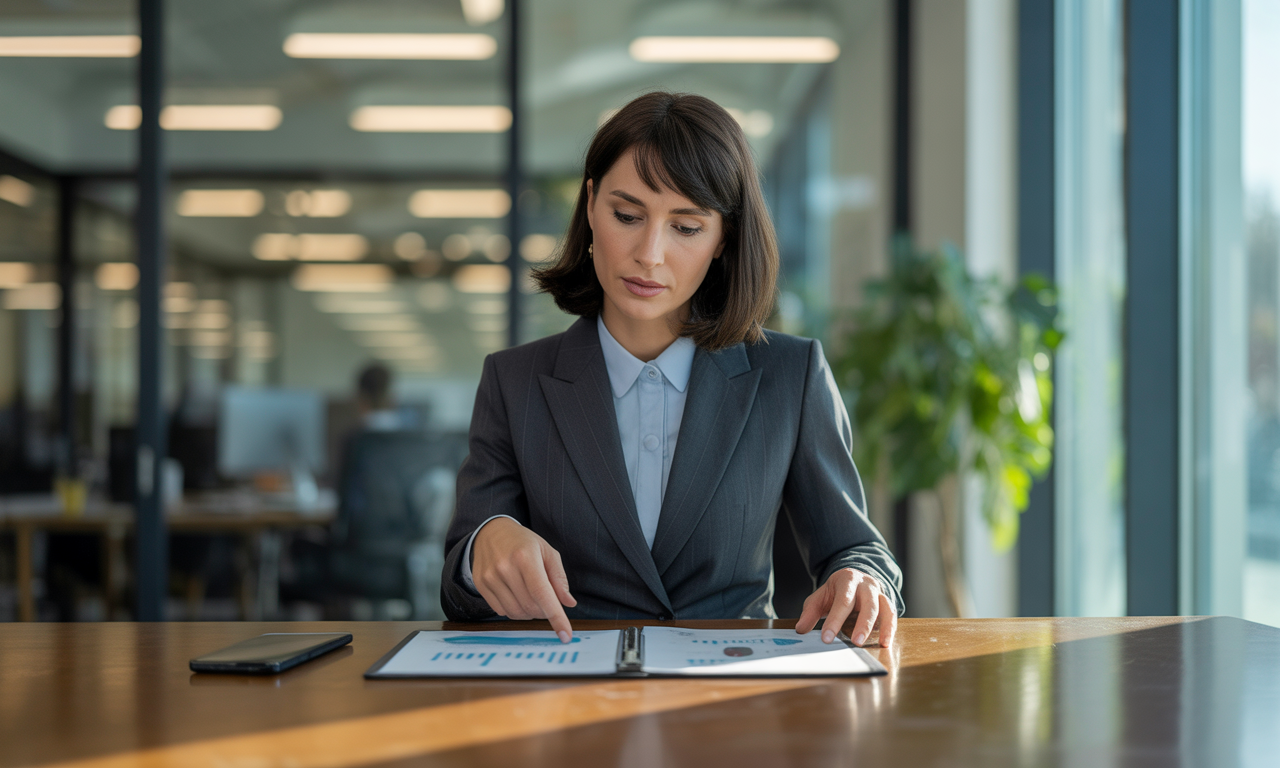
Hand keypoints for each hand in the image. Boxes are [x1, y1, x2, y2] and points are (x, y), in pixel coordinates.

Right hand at [471, 517, 576, 641]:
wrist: (491, 532)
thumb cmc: (523, 542)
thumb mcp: (547, 552)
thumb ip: (559, 579)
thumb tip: (568, 604)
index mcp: (525, 557)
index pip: (542, 594)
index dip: (556, 617)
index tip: (566, 635)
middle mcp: (505, 567)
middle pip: (531, 606)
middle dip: (545, 611)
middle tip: (548, 602)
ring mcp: (490, 577)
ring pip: (516, 613)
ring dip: (530, 613)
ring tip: (532, 597)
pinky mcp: (481, 585)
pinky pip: (502, 611)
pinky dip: (515, 610)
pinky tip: (517, 595)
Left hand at [795, 568, 896, 646]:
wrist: (854, 578)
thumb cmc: (836, 590)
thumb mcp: (821, 596)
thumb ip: (810, 611)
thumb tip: (801, 629)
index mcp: (847, 579)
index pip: (842, 601)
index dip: (835, 620)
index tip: (827, 638)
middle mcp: (866, 584)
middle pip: (868, 603)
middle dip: (862, 624)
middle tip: (855, 642)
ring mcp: (878, 593)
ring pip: (884, 608)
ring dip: (882, 627)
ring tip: (879, 644)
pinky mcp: (886, 603)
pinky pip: (892, 615)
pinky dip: (890, 628)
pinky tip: (885, 642)